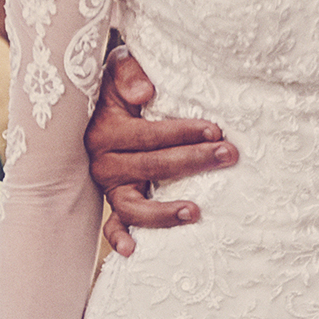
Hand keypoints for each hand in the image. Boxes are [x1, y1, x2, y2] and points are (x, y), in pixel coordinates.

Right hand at [86, 46, 231, 257]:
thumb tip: (144, 93)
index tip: (216, 130)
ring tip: (196, 212)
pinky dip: (119, 237)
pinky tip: (133, 251)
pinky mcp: (113, 200)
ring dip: (164, 211)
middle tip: (229, 154)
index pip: (148, 135)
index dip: (182, 132)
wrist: (90, 102)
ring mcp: (108, 186)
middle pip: (151, 167)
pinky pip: (113, 224)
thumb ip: (128, 72)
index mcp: (105, 131)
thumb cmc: (114, 84)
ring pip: (133, 206)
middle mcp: (103, 162)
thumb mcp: (116, 67)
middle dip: (193, 161)